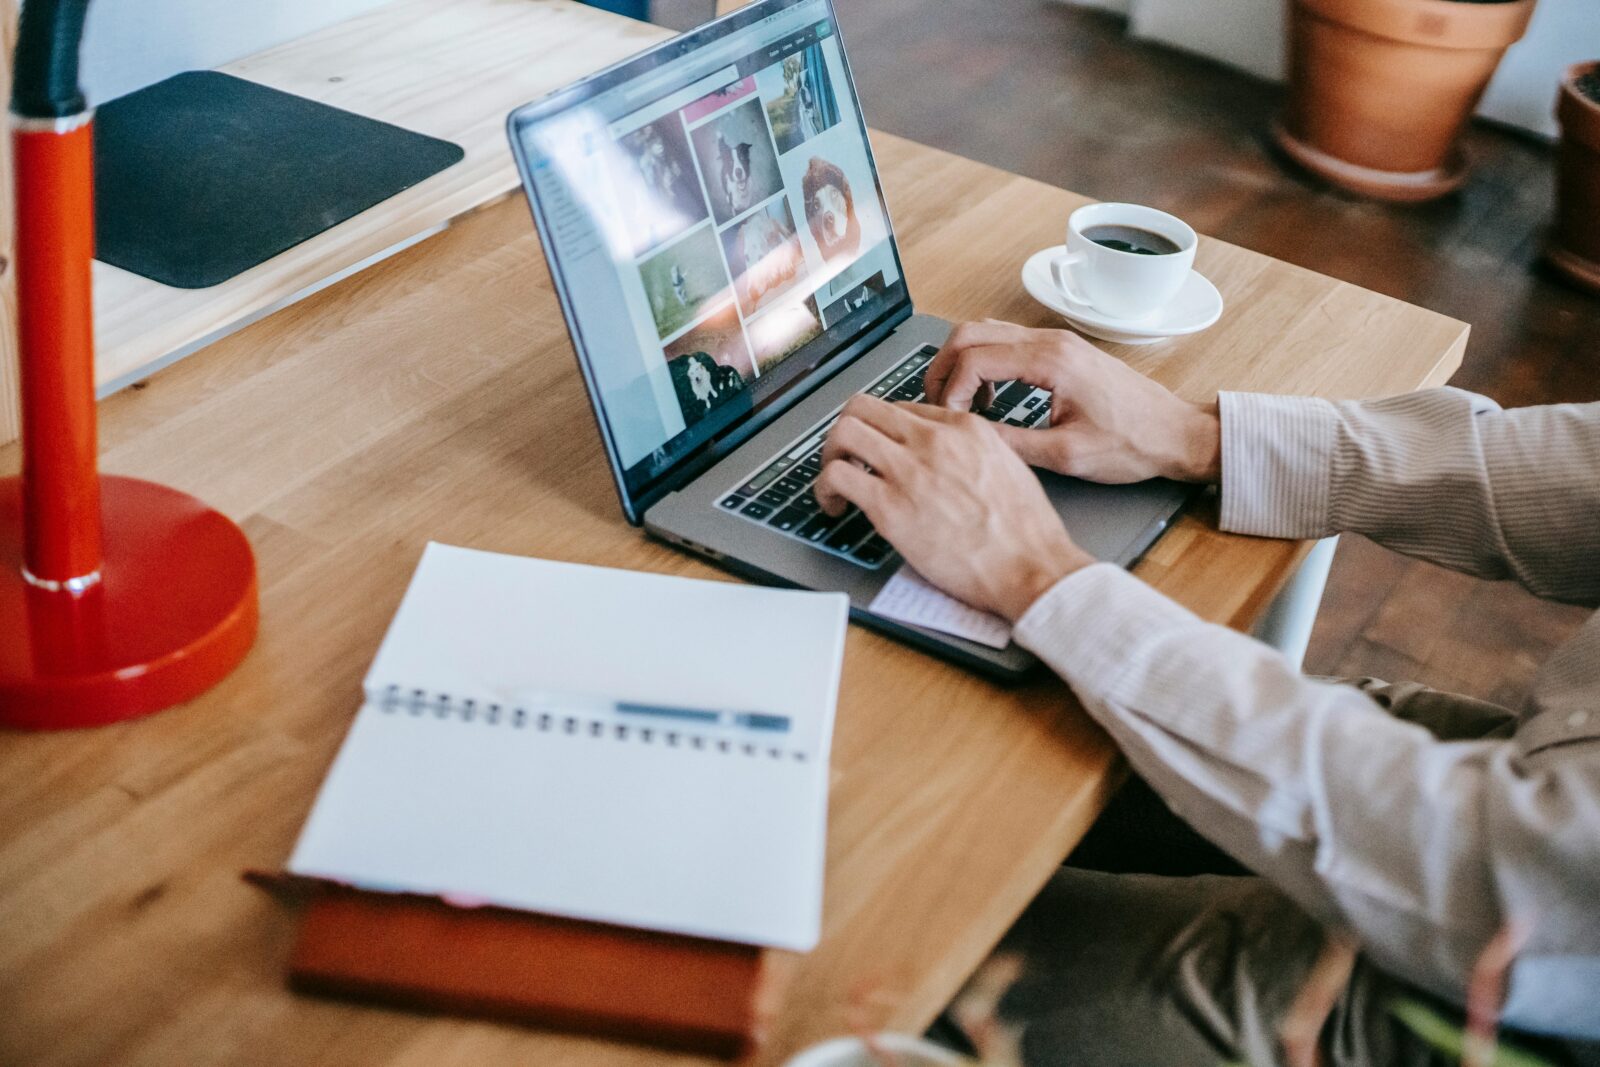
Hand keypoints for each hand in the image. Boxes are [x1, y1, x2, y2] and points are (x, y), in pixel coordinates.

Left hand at [816, 395, 1094, 621]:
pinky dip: (825, 488)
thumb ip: (973, 452)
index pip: (903, 408)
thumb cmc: (1026, 532)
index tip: (879, 450)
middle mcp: (933, 441)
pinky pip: (837, 476)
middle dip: (847, 430)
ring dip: (830, 454)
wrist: (1031, 566)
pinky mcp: (889, 506)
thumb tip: (948, 458)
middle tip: (846, 455)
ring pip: (844, 432)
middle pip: (865, 408)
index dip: (884, 430)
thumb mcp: (1008, 467)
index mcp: (965, 429)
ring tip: (835, 480)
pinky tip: (834, 506)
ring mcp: (909, 470)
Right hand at [924, 320, 1220, 483]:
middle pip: (970, 333)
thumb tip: (967, 436)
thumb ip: (1010, 443)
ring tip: (958, 405)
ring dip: (962, 364)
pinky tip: (989, 399)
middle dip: (943, 368)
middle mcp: (1050, 341)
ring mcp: (1056, 342)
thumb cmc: (1132, 444)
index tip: (947, 421)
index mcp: (1050, 361)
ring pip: (986, 332)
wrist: (1175, 434)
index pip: (974, 359)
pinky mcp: (1061, 351)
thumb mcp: (1066, 455)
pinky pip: (1006, 343)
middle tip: (936, 406)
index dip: (948, 390)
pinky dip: (984, 364)